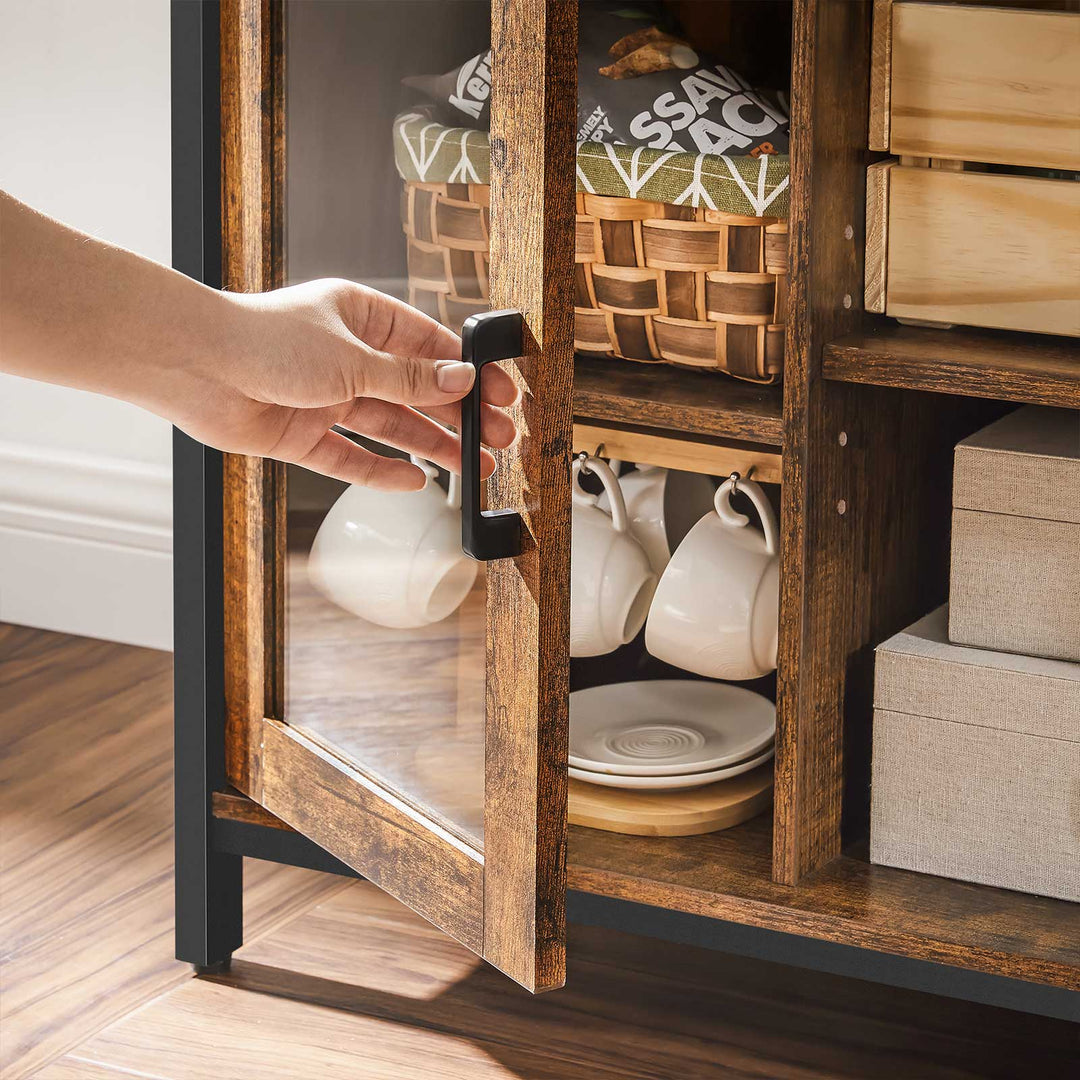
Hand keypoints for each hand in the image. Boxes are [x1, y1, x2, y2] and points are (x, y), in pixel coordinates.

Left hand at [170, 279, 517, 490]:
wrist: (193, 365)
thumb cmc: (266, 340)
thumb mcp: (354, 359)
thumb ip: (411, 380)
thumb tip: (464, 382)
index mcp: (362, 318)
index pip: (430, 346)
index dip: (469, 372)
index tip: (504, 395)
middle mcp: (347, 357)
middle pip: (416, 391)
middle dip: (459, 416)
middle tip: (498, 441)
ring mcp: (325, 396)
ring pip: (390, 425)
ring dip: (431, 445)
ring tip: (472, 467)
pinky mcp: (302, 433)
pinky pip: (350, 456)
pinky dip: (381, 470)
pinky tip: (415, 481)